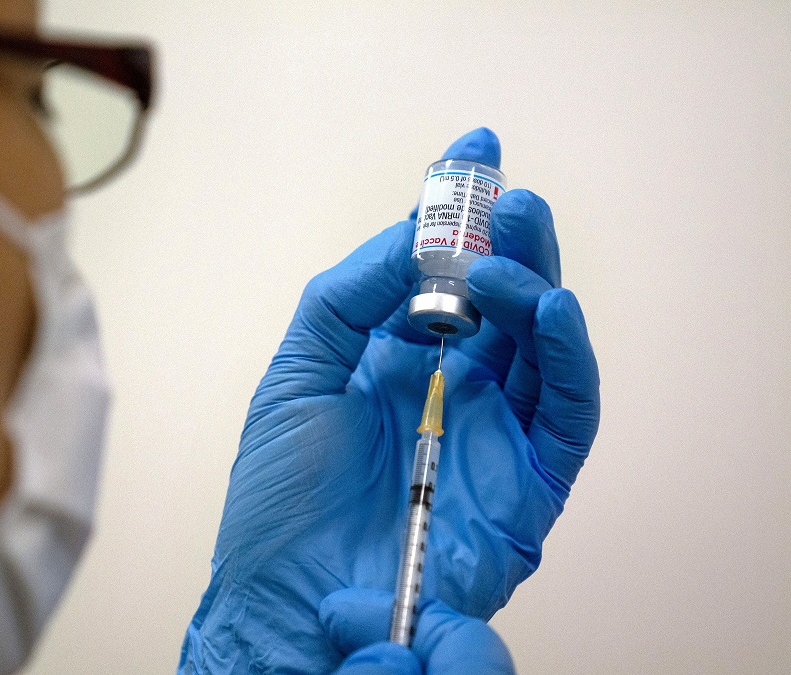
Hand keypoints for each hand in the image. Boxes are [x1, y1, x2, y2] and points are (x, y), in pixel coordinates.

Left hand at [178, 128, 598, 672]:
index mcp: (400, 358)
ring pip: (544, 345)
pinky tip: (549, 310)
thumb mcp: (297, 374)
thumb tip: (413, 236)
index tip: (473, 152)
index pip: (445, 272)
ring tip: (505, 247)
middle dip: (507, 239)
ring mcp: (495, 433)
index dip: (460, 212)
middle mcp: (455, 387)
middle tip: (502, 194)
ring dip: (535, 284)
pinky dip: (569, 359)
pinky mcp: (527, 485)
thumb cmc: (280, 499)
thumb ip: (349, 297)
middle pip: (504, 299)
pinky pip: (568, 413)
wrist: (286, 599)